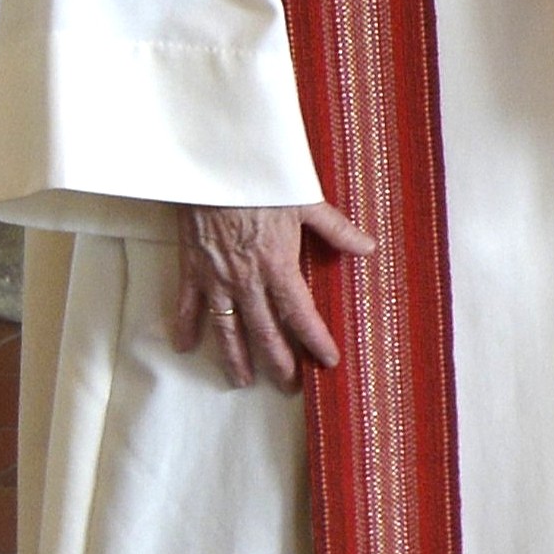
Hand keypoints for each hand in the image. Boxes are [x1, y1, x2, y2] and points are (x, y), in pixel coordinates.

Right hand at [168, 200, 371, 387]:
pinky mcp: (192, 268)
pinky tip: (185, 347)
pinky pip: (188, 304)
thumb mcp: (305, 202)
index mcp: (278, 266)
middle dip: (278, 361)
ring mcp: (216, 277)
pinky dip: (186, 326)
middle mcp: (247, 280)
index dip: (315, 340)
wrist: (213, 167)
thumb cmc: (261, 181)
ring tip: (241, 381)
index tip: (328, 361)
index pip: (301, 314)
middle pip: (264, 330)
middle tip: (288, 386)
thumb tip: (368, 248)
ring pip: (226, 327)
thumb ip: (336, 230)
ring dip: (234, 356)